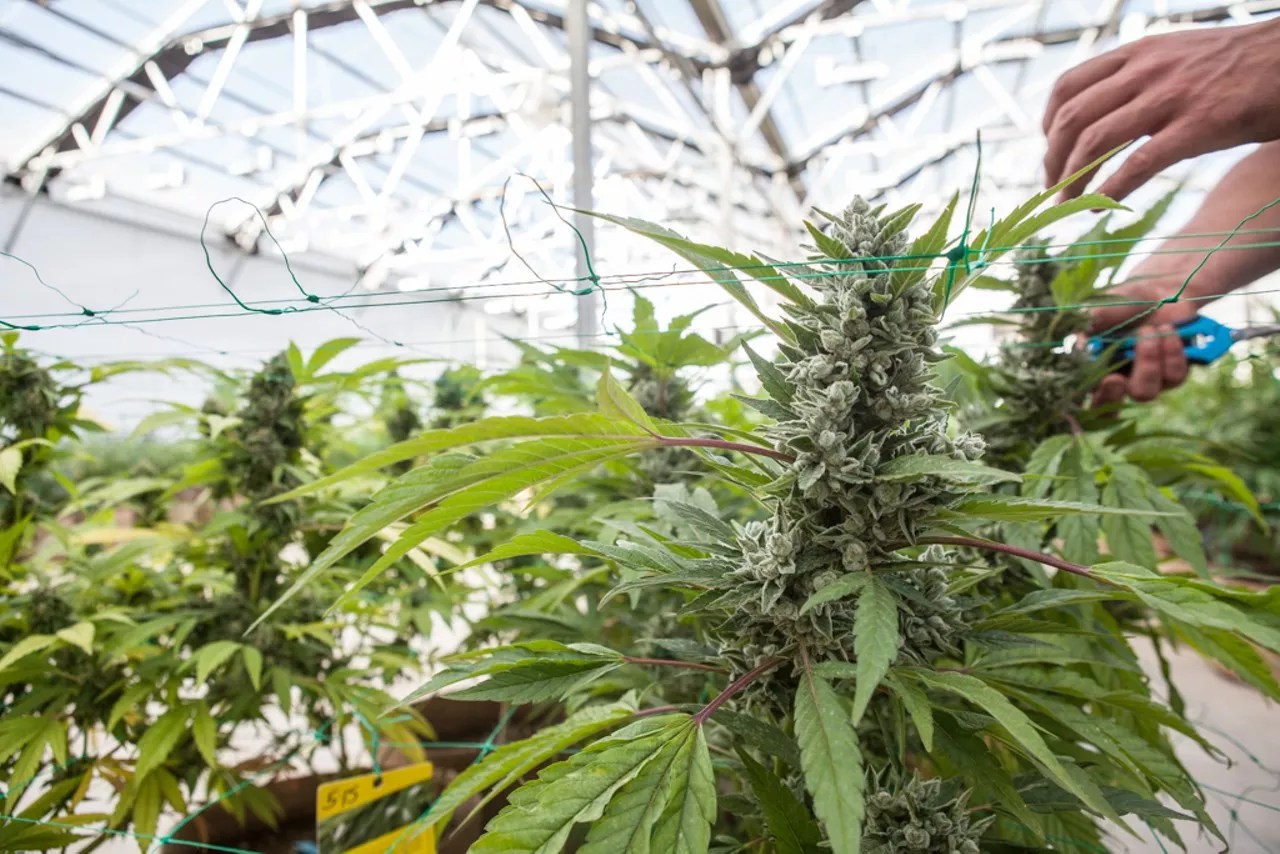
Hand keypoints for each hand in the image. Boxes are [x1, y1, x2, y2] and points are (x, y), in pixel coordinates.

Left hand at [1043, 19, 1279, 200]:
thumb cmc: (1238, 65)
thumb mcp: (1177, 55)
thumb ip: (1139, 79)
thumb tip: (1103, 114)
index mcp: (1138, 53)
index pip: (1068, 86)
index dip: (1048, 125)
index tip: (1051, 150)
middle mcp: (1146, 70)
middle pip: (1072, 118)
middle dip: (1053, 160)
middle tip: (1052, 190)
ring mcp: (1171, 97)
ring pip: (1096, 142)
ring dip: (1073, 181)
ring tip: (1068, 206)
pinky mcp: (1198, 125)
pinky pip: (1137, 164)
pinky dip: (1110, 191)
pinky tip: (1101, 209)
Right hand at [1088, 279, 1196, 405]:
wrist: (1159, 290)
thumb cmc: (1122, 301)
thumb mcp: (1099, 310)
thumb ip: (1086, 326)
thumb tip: (1079, 346)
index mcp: (1094, 370)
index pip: (1085, 400)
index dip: (1090, 402)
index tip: (1102, 380)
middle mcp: (1118, 382)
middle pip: (1110, 412)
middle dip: (1113, 396)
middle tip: (1115, 378)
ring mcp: (1147, 381)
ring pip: (1145, 393)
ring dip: (1147, 361)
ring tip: (1148, 331)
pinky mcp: (1174, 374)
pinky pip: (1174, 376)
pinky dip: (1172, 352)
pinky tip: (1168, 331)